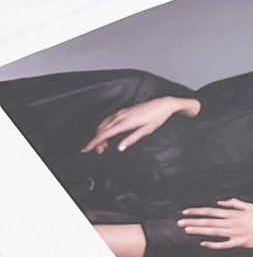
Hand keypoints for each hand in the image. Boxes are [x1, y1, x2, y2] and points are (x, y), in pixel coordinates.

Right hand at [82, 96, 198, 153]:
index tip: (86, 149)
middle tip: (99, 151)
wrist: (163, 105)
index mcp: (125, 123)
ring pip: (103, 124)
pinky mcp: (123, 111)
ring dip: (100, 135)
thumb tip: (120, 148)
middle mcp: (120, 116)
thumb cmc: (156, 118)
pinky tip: (108, 133)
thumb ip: (131, 139)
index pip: (104, 134)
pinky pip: (108, 119)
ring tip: (104, 145)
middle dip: (96, 141)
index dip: (93, 142)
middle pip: (101, 130)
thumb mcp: (146, 131)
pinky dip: (104, 127)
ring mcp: (121, 113)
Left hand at [177, 199, 252, 249]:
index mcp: (233, 214)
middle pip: (209, 221)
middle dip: (194, 221)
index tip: (186, 212)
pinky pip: (223, 244)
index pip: (211, 211)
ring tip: (187, 230)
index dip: (198, 211)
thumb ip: (234, 203)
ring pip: (213, 232)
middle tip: (180, 222)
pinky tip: (203, 243)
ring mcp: (234, 234)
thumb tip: (220, 202)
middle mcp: (231, 223)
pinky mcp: (238, 243)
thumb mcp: (249, 206)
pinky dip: (213, 244)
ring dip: (200, 231)